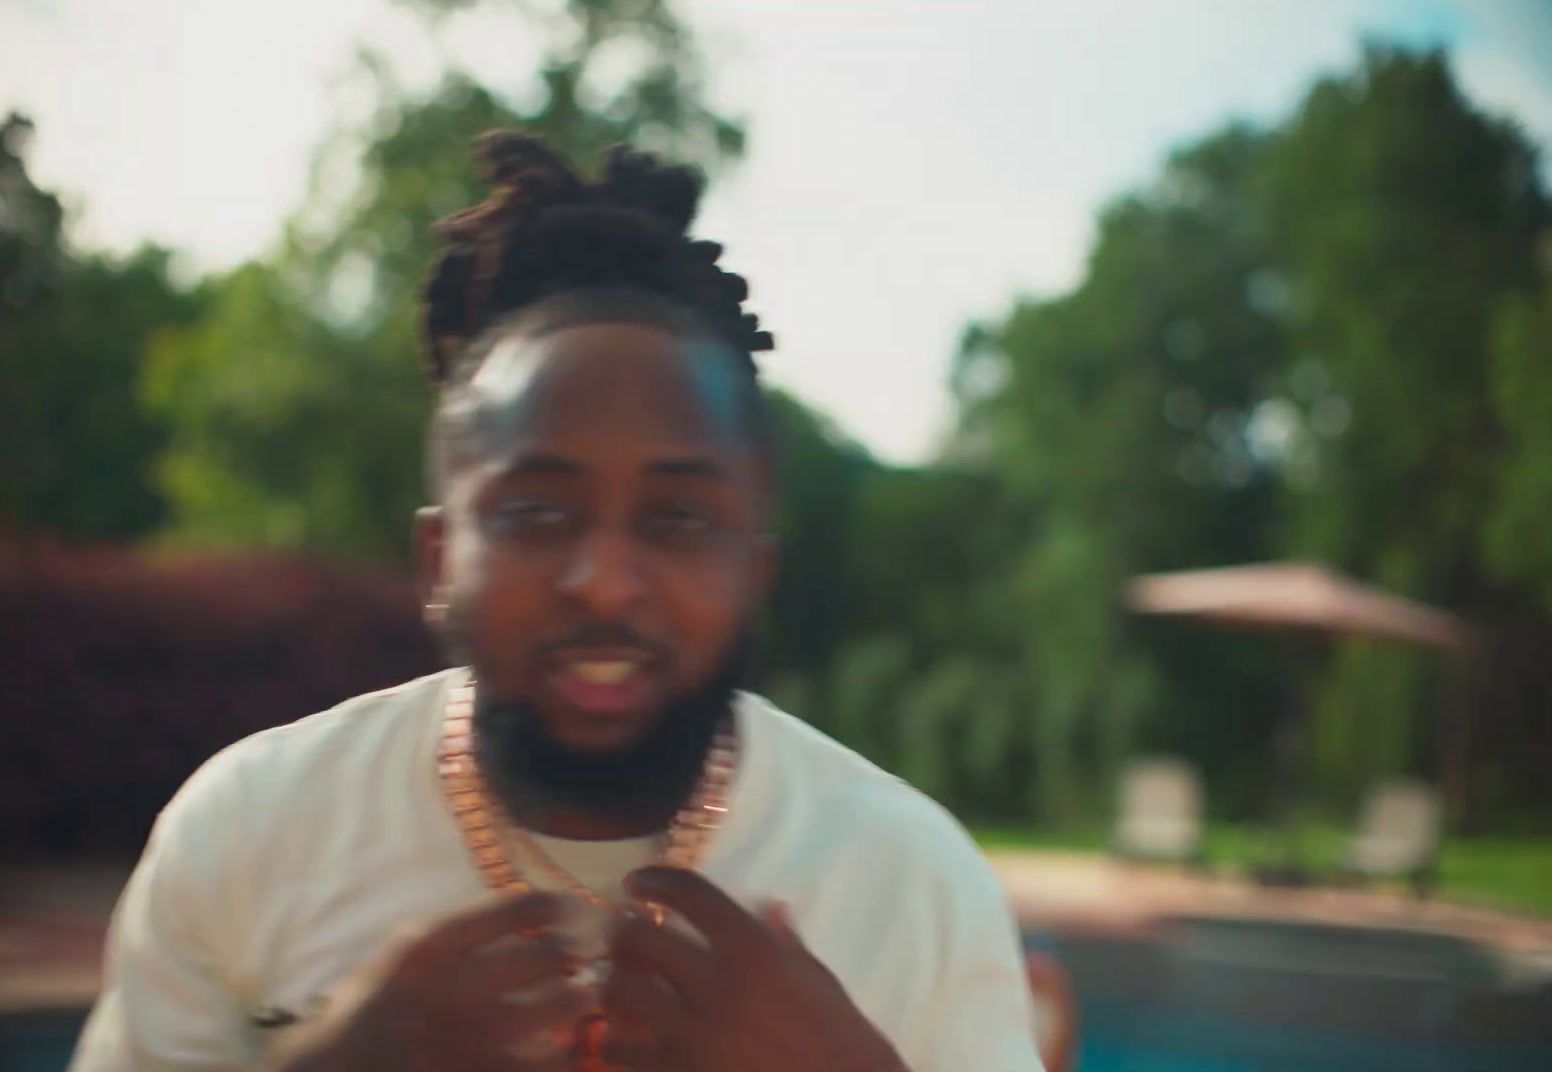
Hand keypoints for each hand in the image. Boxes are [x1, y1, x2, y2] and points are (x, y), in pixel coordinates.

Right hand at [281, 892, 592, 1071]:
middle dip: (582, 957)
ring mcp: (469, 1046)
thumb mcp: (404, 958)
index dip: (564, 907)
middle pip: (554, 955)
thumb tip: (540, 910)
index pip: (522, 907)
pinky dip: (568, 1054)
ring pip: (565, 1012)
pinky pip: (554, 1065)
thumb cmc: (374, 1016)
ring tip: (582, 1009)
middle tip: (586, 964)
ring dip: (583, 1006)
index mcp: (431, 949)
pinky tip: (562, 1051)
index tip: (577, 914)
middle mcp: (452, 992)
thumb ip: (463, 931)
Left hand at [599, 867, 905, 1071]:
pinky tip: (624, 1040)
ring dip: (614, 986)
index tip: (638, 883)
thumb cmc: (840, 1041)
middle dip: (624, 933)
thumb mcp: (818, 983)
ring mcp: (695, 1035)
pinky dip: (615, 1042)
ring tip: (620, 988)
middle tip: (625, 938)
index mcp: (756, 951)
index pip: (692, 895)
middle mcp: (720, 985)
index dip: (658, 880)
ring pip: (620, 994)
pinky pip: (621, 1050)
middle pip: (641, 938)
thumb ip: (785, 944)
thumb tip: (768, 908)